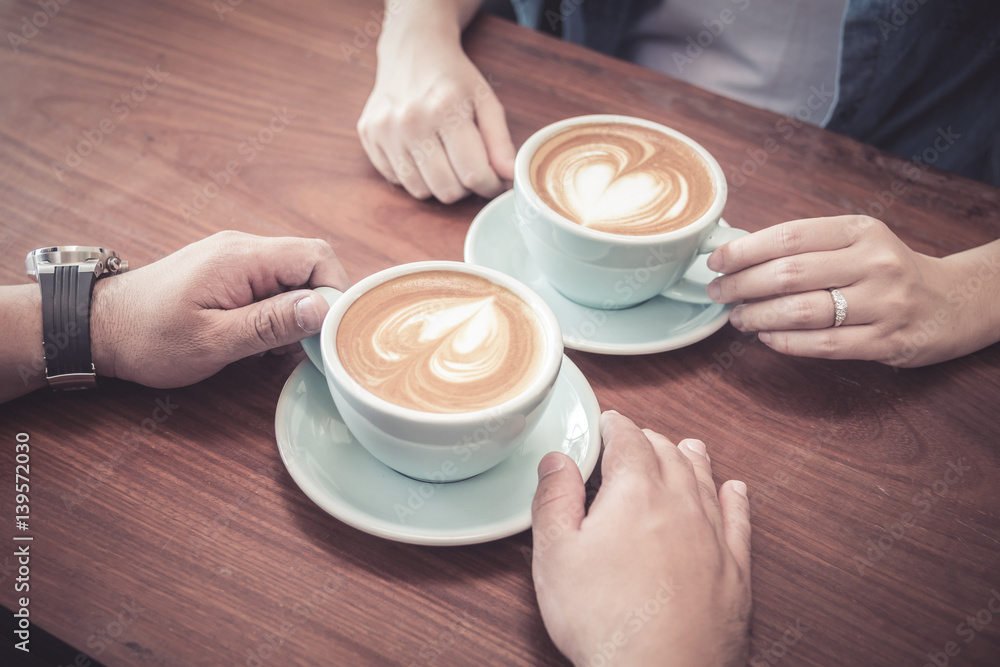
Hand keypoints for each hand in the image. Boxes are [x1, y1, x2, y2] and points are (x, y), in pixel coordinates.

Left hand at [90, 231, 348, 387]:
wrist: (98, 327)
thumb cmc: (149, 338)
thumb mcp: (214, 340)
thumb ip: (271, 323)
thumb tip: (322, 308)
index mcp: (242, 257)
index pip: (316, 257)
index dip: (334, 292)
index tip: (326, 332)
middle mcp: (242, 247)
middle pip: (309, 264)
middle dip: (315, 305)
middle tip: (300, 344)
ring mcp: (234, 256)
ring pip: (292, 275)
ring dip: (294, 311)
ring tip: (269, 346)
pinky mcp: (227, 270)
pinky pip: (271, 282)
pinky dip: (275, 310)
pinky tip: (255, 337)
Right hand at [357, 10, 514, 202]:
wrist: (412, 49)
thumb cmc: (453, 77)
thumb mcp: (485, 100)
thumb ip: (500, 141)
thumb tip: (509, 176)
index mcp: (445, 109)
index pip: (473, 173)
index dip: (490, 186)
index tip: (494, 181)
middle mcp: (411, 121)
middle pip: (446, 189)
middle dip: (464, 187)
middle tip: (468, 167)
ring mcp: (385, 130)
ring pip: (420, 191)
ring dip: (438, 184)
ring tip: (445, 159)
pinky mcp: (368, 136)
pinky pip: (397, 180)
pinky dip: (414, 175)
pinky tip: (421, 151)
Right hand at [531, 411, 750, 666]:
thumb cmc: (606, 620)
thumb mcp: (555, 556)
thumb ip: (554, 499)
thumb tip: (557, 459)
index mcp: (635, 493)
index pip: (628, 439)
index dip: (613, 425)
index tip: (606, 423)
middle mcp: (681, 504)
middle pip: (668, 453)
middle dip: (648, 439)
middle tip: (632, 439)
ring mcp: (712, 535)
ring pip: (704, 479)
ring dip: (690, 458)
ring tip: (685, 446)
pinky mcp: (735, 569)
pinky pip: (738, 520)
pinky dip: (734, 498)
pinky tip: (734, 490)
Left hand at [706, 216, 999, 366]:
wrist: (951, 302)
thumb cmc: (888, 270)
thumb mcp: (857, 242)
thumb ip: (808, 246)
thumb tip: (739, 254)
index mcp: (860, 231)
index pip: (790, 236)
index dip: (745, 250)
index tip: (716, 262)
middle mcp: (874, 263)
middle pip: (789, 273)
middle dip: (742, 285)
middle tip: (718, 293)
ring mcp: (883, 304)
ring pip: (802, 311)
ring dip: (758, 316)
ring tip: (737, 318)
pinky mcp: (885, 341)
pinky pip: (822, 345)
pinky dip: (785, 342)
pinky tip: (766, 338)